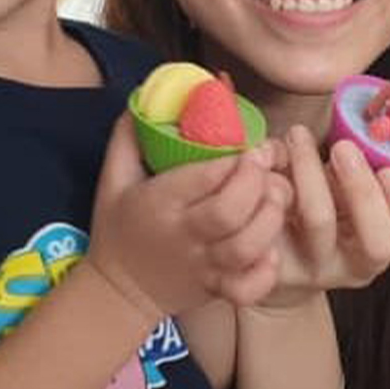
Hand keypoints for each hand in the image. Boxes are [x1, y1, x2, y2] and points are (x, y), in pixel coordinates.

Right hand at [85, 115, 290, 317]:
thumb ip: (129, 137)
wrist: (116, 292)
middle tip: (268, 165)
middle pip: (231, 212)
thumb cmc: (119, 229)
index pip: (204, 178)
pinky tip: (270, 248)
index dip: (235, 160)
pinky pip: (249, 287)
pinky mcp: (216, 290)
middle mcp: (184, 236)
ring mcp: (203, 266)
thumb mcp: (113, 180)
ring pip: (246, 247)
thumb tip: (146, 96)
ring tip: (277, 197)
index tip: (248, 146)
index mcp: (160, 202)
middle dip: (258, 184)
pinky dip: (266, 270)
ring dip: (270, 219)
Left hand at [260, 125, 389, 307]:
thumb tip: (384, 115)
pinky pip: (272, 219)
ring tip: (297, 135)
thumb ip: (369, 159)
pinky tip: (263, 157)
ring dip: (312, 169)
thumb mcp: (347, 184)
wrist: (263, 246)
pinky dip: (267, 178)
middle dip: (366, 190)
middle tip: (343, 147)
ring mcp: (312, 269)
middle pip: (378, 244)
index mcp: (381, 246)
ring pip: (321, 222)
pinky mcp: (268, 258)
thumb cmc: (318, 201)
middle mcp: (353, 266)